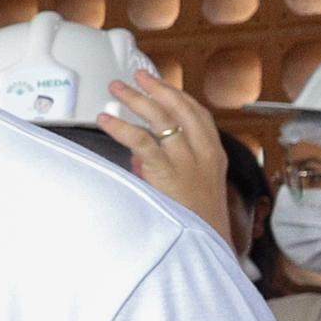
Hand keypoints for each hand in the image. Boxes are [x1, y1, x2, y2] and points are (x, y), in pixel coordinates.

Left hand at [101, 70, 236, 249]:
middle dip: (157, 89)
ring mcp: (186, 161)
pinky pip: (142, 142)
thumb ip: (176, 166)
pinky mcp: (167, 172)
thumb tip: (145, 153)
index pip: (198, 114)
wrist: (206, 243)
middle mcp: (203, 152)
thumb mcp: (198, 187)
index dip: (177, 95)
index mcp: (213, 154)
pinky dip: (121, 127)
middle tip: (136, 77)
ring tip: (117, 89)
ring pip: (160, 119)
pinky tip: (106, 119)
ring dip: (136, 100)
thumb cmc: (199, 219)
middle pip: (180, 109)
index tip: (160, 84)